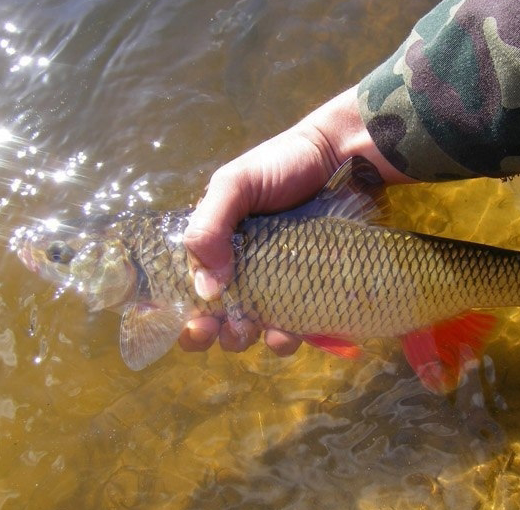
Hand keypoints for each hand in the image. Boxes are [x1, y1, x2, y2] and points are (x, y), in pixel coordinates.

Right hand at [179, 86, 412, 354]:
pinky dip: (283, 339)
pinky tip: (287, 332)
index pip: (182, 288)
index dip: (175, 313)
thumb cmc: (283, 165)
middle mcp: (239, 271)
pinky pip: (290, 330)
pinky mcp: (306, 295)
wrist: (344, 160)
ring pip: (248, 331)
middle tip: (217, 328)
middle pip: (212, 319)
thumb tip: (205, 287)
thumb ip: (209, 226)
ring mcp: (273, 286)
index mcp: (213, 245)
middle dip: (208, 333)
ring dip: (242, 338)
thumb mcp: (235, 184)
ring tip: (250, 327)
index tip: (182, 322)